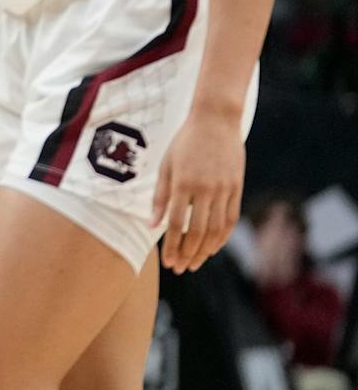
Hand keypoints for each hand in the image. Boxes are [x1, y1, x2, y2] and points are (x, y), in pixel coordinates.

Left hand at [154, 107, 245, 272]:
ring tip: (194, 263)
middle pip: (197, 232)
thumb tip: (152, 226)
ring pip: (216, 229)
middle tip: (180, 268)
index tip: (168, 262)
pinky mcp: (237, 188)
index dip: (171, 246)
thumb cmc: (184, 142)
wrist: (216, 121)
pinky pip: (230, 218)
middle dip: (188, 254)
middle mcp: (205, 189)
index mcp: (183, 183)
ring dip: (205, 251)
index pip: (176, 224)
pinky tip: (213, 248)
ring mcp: (224, 189)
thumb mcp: (166, 165)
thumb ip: (159, 197)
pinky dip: (223, 236)